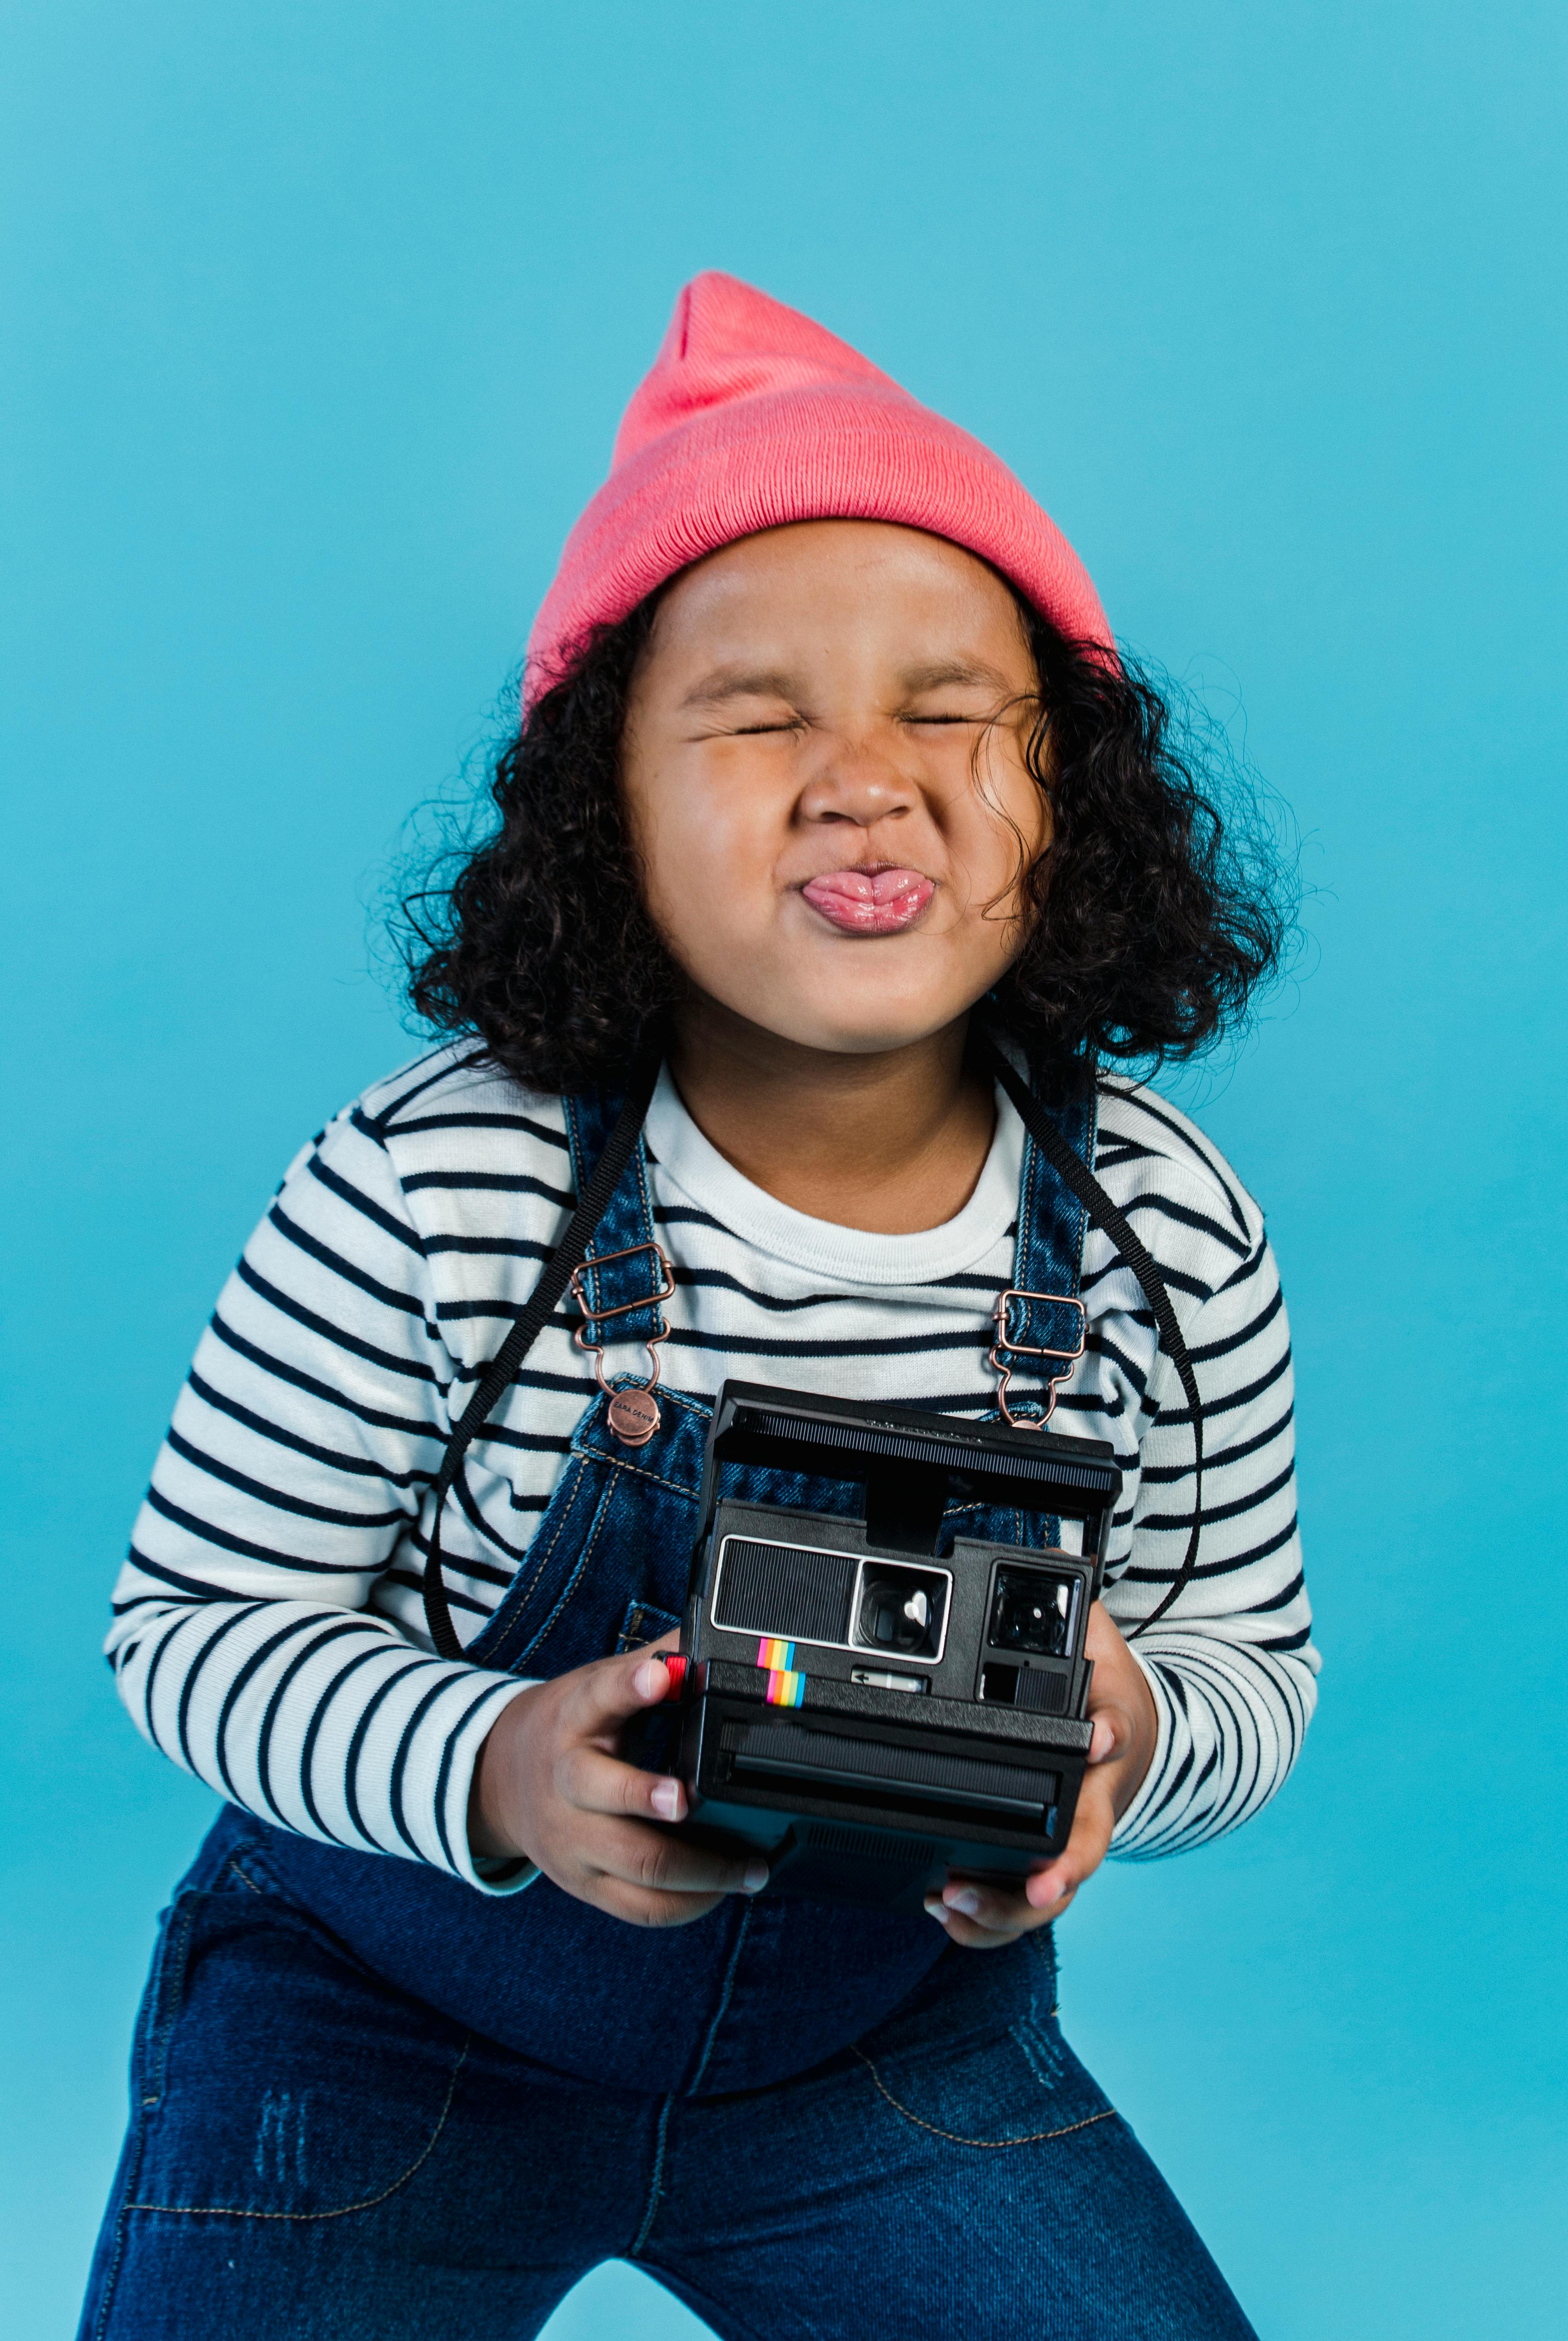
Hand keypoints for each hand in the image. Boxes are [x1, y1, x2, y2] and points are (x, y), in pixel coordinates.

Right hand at [469, 1633, 767, 1926]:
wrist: (498, 1781)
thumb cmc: (570, 1728)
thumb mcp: (597, 1685)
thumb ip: (655, 1661)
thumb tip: (714, 1635)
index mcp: (574, 1720)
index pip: (600, 1696)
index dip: (631, 1685)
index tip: (663, 1675)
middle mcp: (567, 1782)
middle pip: (607, 1795)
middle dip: (654, 1800)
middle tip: (696, 1800)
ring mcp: (573, 1840)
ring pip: (636, 1865)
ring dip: (702, 1871)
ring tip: (752, 1866)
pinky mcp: (582, 1884)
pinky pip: (638, 1907)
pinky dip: (687, 1905)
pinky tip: (721, 1891)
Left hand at [923, 1599, 1157, 1950]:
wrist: (1139, 1740)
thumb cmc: (1110, 1690)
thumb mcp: (1098, 1637)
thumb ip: (1073, 1603)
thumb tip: (1053, 1554)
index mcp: (1109, 1738)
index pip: (1116, 1734)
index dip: (1105, 1740)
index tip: (1093, 1740)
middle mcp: (1094, 1800)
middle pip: (1086, 1847)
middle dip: (1057, 1873)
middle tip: (1030, 1888)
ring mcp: (1072, 1842)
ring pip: (1051, 1893)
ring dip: (1007, 1909)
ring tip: (954, 1903)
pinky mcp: (1045, 1865)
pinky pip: (1021, 1906)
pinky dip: (988, 1920)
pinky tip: (944, 1912)